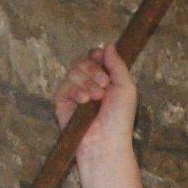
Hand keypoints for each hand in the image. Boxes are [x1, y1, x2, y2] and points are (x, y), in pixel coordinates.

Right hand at [53, 44, 143, 187]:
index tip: (101, 58)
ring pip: (73, 71)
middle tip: (104, 84)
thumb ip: (117, 64)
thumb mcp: (126, 87)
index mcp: (105, 81)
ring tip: (96, 98)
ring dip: (86, 82)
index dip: (96, 55)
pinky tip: (84, 101)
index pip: (95, 58)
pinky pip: (64, 86)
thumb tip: (108, 45)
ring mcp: (74, 94)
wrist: (106, 142)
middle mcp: (89, 85)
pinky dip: (75, 90)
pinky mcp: (62, 104)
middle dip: (93, 70)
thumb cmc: (120, 119)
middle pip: (83, 61)